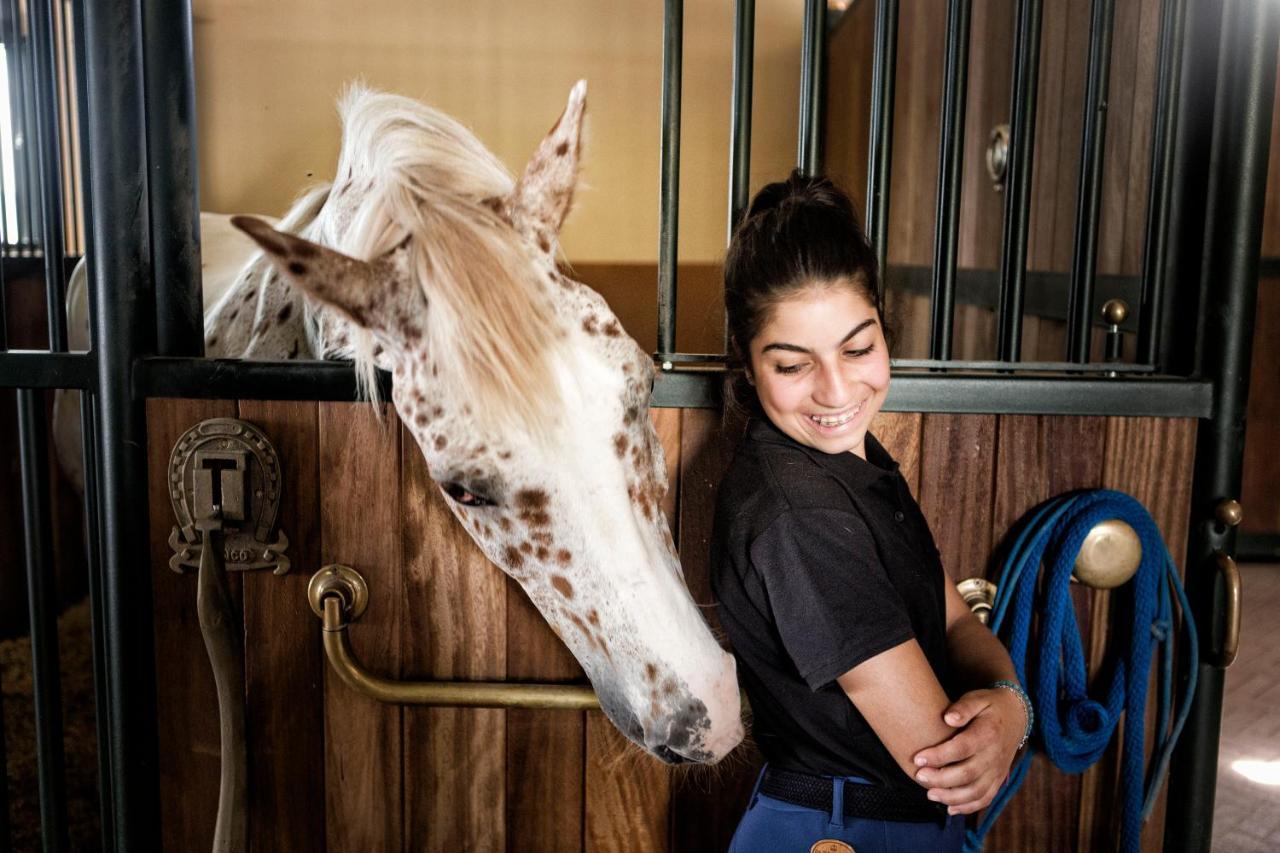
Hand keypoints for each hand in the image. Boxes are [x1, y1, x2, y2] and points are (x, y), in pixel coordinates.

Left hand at [909, 688, 1026, 815]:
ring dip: (952, 797)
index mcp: (988, 733)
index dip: (939, 755)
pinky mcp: (998, 779)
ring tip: (930, 794)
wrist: (1016, 716)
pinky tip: (950, 808)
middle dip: (941, 779)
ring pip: (976, 791)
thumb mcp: (977, 698)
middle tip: (919, 776)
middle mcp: (995, 755)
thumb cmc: (989, 705)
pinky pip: (986, 798)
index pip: (962, 748)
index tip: (918, 758)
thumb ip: (963, 707)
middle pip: (968, 774)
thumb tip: (947, 718)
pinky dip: (968, 807)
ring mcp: (998, 770)